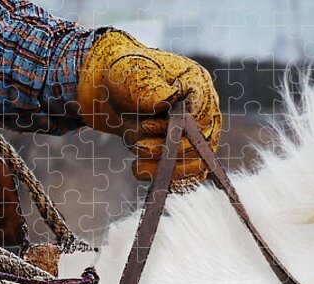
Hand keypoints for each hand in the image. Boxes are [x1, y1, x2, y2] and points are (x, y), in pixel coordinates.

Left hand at [76, 30, 220, 181]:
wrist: (111, 92)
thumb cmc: (126, 77)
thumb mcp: (134, 74)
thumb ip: (150, 87)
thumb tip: (168, 99)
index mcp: (198, 86)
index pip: (201, 120)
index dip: (174, 130)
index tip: (146, 125)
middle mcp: (203, 113)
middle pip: (199, 148)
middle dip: (165, 151)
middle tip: (138, 146)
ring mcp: (194, 135)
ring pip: (192, 167)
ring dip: (161, 167)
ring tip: (136, 157)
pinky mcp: (181, 154)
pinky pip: (181, 178)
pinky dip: (159, 177)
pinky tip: (137, 168)